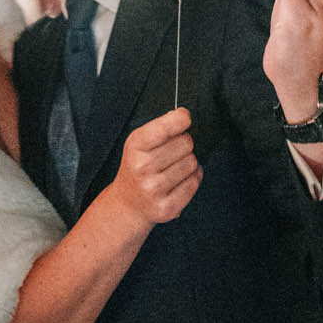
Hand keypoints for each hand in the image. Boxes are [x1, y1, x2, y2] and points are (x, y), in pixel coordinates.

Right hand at [109, 108, 201, 227]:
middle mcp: (142, 168)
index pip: (166, 127)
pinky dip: (192, 177)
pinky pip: (194, 182)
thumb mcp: (138, 142)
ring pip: (192, 162)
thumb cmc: (136, 167)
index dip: (182, 119)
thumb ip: (159, 127)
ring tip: (175, 166)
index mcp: (135, 146)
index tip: (185, 118)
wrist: (128, 204)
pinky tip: (180, 178)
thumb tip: (182, 115)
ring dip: (189, 162)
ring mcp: (154, 189)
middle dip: (185, 143)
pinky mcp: (167, 207)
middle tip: (174, 150)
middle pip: (186, 143)